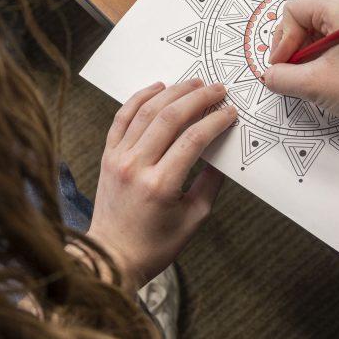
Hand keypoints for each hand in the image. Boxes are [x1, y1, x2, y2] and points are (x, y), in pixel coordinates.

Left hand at [88, 79, 236, 286]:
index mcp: (161, 185)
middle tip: (217, 89)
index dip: (215, 121)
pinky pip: (122, 117)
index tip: (230, 112)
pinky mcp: (107, 155)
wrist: (111, 256)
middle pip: (170, 118)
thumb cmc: (155, 244)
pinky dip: (139, 98)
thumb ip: (211, 184)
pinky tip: (158, 87)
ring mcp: (118, 158)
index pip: (193, 140)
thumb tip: (224, 153)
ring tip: (193, 83)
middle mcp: (136, 166)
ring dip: (172, 92)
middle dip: (198, 98)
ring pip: (146, 111)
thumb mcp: (193, 218)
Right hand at [264, 0, 338, 195]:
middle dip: (294, 44)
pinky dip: (326, 52)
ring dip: (309, 50)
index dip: (282, 40)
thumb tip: (270, 75)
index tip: (281, 66)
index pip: (294, 11)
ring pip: (322, 26)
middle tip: (291, 70)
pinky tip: (327, 73)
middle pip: (308, 15)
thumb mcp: (313, 84)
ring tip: (310, 75)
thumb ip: (281, 77)